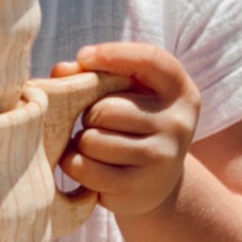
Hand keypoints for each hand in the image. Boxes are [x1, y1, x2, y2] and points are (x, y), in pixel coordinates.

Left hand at [51, 42, 200, 218]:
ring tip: (93, 144)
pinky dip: (74, 164)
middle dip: (89, 114)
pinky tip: (87, 163)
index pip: (150, 59)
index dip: (113, 54)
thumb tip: (61, 70)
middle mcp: (178, 123)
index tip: (84, 56)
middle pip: (106, 109)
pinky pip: (85, 168)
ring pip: (92, 141)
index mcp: (179, 91)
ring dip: (80, 142)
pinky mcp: (139, 188)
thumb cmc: (132, 123)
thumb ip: (93, 73)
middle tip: (95, 122)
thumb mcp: (125, 92)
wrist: (156, 180)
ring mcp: (162, 158)